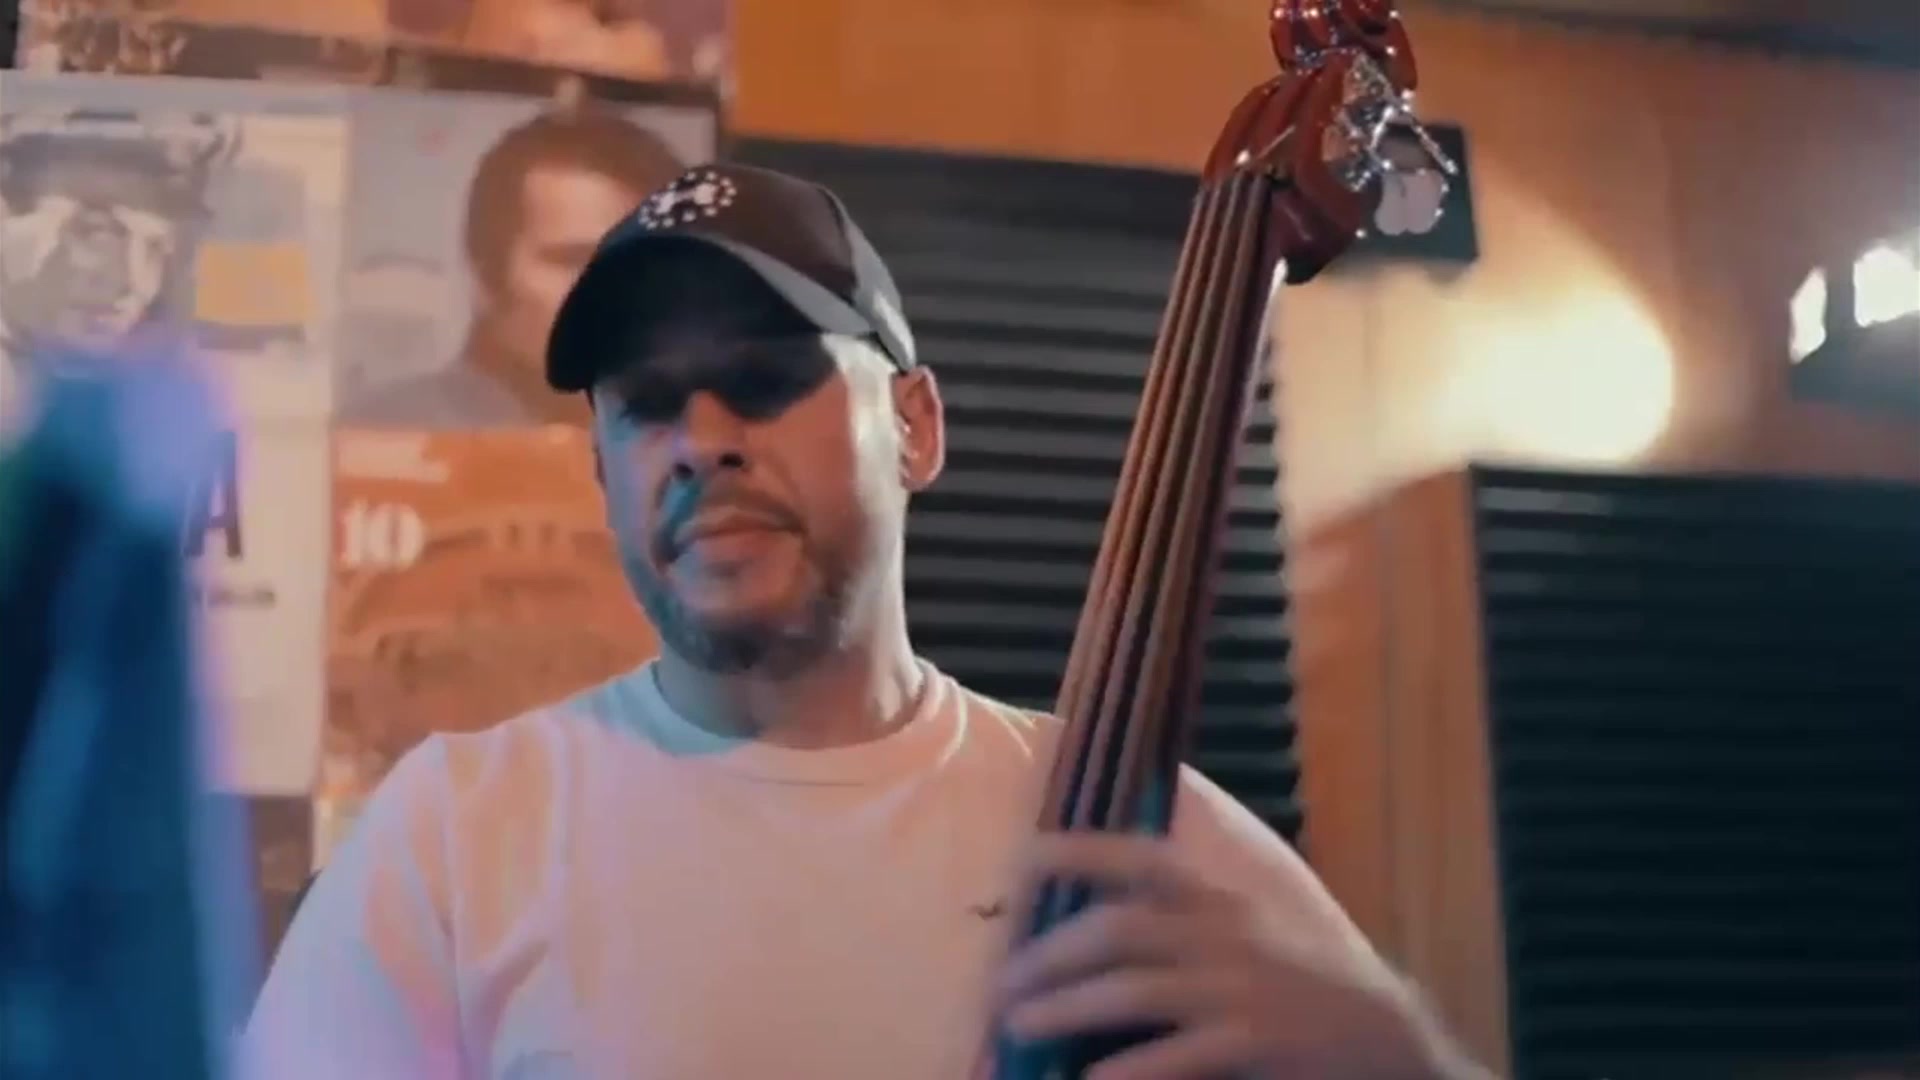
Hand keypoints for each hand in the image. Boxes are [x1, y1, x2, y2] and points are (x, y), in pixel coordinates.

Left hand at [995, 833, 1457, 1079]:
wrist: (1387, 1034)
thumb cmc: (1305, 979)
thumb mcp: (1252, 927)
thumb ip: (1188, 915)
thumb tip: (1106, 913)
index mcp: (1221, 897)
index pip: (1140, 856)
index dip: (1078, 851)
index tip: (1023, 858)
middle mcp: (1225, 930)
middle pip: (1118, 926)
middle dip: (1051, 951)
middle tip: (1002, 980)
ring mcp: (1240, 986)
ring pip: (1134, 986)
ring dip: (1067, 1005)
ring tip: (1018, 1024)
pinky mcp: (1255, 1040)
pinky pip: (1177, 1054)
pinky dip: (1127, 1069)